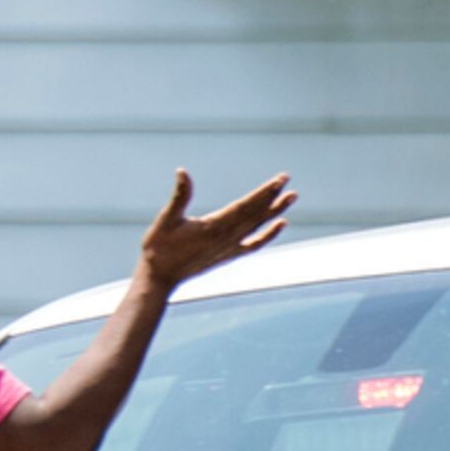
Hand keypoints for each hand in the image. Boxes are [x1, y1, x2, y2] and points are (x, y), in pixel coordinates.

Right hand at [134, 170, 295, 293]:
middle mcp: (226, 238)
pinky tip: (280, 224)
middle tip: (288, 181)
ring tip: (291, 197)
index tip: (279, 180)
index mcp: (214, 227)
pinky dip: (269, 234)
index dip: (264, 192)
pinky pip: (254, 244)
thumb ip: (179, 196)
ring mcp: (229, 248)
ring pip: (257, 227)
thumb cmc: (158, 247)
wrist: (159, 278)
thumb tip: (182, 172)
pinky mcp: (228, 255)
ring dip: (275, 211)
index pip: (246, 205)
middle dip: (273, 196)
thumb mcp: (166, 219)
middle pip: (256, 214)